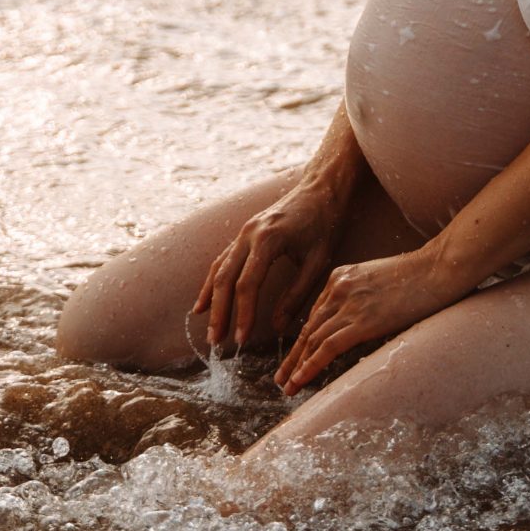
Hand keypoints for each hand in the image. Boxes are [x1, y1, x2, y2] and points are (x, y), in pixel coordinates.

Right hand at [192, 179, 344, 352]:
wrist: (321, 188)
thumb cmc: (325, 223)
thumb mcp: (318, 261)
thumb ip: (297, 295)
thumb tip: (279, 328)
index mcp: (269, 239)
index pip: (248, 284)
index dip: (244, 314)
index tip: (242, 340)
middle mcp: (249, 233)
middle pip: (226, 278)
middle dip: (220, 312)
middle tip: (217, 343)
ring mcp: (243, 231)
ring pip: (219, 269)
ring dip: (212, 301)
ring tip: (211, 331)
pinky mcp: (244, 233)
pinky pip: (222, 260)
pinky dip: (211, 283)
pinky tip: (204, 303)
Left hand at [274, 246, 472, 394]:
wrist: (438, 268)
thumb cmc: (419, 276)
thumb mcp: (380, 282)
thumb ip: (362, 300)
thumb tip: (357, 325)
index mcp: (341, 276)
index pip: (316, 314)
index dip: (303, 339)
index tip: (296, 356)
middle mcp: (338, 288)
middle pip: (309, 328)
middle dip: (293, 356)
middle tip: (282, 377)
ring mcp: (348, 304)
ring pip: (313, 340)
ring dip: (296, 366)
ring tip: (287, 386)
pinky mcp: (361, 321)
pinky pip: (327, 348)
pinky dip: (310, 366)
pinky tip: (300, 380)